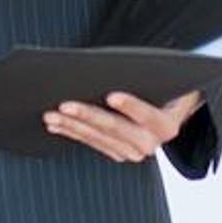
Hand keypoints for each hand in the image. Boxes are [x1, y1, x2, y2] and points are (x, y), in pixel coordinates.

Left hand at [44, 90, 203, 164]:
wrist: (169, 110)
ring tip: (52, 116)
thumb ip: (145, 78)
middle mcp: (151, 143)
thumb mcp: (162, 81)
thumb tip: (113, 69)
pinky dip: (73, 133)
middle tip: (65, 106)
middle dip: (88, 117)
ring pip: (99, 138)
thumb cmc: (162, 88)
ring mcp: (133, 151)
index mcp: (166, 125)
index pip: (148, 114)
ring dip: (72, 127)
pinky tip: (56, 125)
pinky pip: (92, 143)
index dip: (130, 105)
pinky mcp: (117, 153)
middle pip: (116, 129)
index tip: (111, 96)